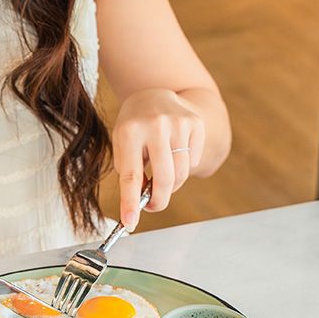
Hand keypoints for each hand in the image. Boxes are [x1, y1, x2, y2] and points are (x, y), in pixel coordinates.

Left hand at [112, 88, 205, 229]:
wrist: (154, 94)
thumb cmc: (134, 128)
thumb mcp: (123, 144)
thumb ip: (131, 172)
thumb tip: (143, 203)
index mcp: (129, 131)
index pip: (131, 175)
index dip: (131, 202)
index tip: (130, 223)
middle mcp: (155, 125)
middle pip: (164, 179)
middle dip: (159, 200)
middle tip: (153, 206)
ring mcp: (179, 122)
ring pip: (181, 174)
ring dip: (171, 184)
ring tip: (160, 173)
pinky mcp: (196, 123)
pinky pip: (193, 162)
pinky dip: (183, 166)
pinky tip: (174, 153)